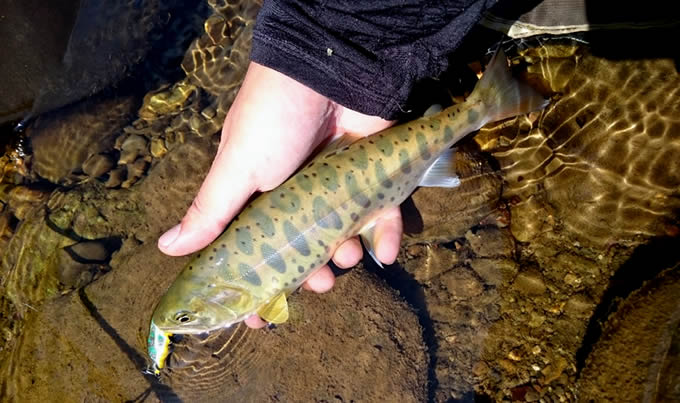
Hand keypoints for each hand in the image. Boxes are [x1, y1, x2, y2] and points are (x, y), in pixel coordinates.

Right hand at [158, 62, 402, 327]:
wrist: (329, 70)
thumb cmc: (274, 119)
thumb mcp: (237, 167)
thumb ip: (210, 211)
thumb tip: (166, 248)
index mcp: (259, 197)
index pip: (253, 249)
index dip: (255, 283)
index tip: (257, 315)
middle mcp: (297, 196)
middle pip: (303, 249)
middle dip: (309, 273)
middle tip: (316, 283)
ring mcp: (335, 187)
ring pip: (342, 238)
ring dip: (345, 256)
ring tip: (345, 256)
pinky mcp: (370, 175)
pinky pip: (381, 214)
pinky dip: (385, 235)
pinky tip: (383, 251)